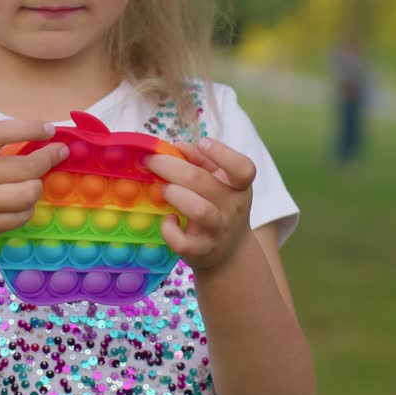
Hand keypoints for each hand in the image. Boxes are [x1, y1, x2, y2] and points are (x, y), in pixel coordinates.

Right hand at [0, 120, 68, 261]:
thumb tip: (44, 142)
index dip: (29, 129)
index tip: (50, 130)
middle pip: (24, 169)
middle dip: (48, 159)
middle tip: (58, 154)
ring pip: (27, 195)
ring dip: (37, 187)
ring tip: (33, 182)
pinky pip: (20, 217)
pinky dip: (28, 208)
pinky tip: (22, 202)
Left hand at [146, 137, 256, 274]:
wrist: (231, 252)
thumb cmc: (220, 207)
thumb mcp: (219, 182)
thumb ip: (201, 161)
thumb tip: (177, 146)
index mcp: (239, 186)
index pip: (243, 168)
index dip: (222, 153)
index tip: (202, 142)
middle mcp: (232, 207)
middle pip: (202, 181)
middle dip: (171, 166)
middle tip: (152, 162)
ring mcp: (218, 229)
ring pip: (198, 210)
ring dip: (175, 194)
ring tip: (163, 190)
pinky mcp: (202, 250)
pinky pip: (183, 243)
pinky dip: (170, 231)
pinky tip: (168, 221)